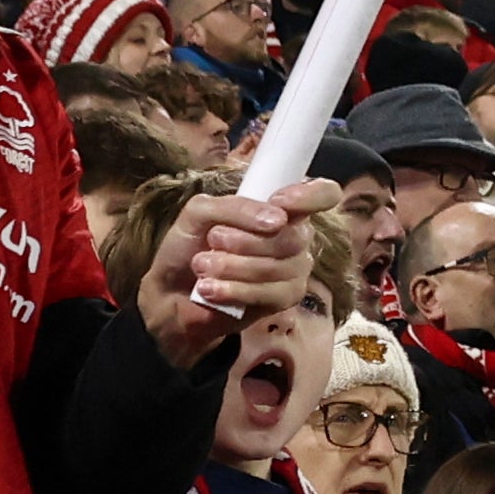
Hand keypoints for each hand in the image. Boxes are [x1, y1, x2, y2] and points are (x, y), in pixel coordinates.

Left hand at [142, 178, 332, 358]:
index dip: (309, 196)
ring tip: (203, 266)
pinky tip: (211, 289)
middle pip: (295, 236)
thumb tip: (278, 218)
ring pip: (280, 267)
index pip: (323, 194)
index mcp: (280, 209)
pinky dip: (235, 290)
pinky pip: (272, 293)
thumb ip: (235, 206)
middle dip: (246, 240)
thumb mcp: (200, 212)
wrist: (171, 293)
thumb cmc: (188, 249)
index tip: (278, 202)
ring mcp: (294, 269)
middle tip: (214, 239)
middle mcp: (294, 237)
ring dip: (232, 266)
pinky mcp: (285, 299)